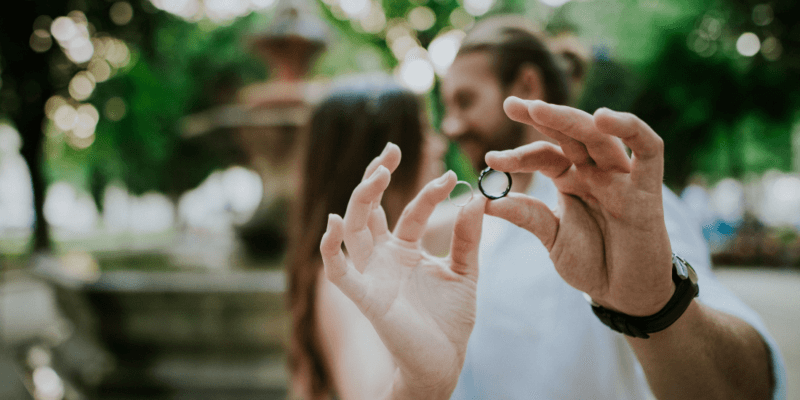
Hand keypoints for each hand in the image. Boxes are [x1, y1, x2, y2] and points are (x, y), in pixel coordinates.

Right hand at [320, 144, 485, 397]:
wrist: (444, 361)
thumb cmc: (450, 320)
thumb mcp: (464, 272)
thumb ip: (466, 237)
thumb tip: (478, 198)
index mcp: (405, 248)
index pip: (411, 209)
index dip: (429, 191)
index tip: (452, 176)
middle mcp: (383, 256)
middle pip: (369, 207)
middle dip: (376, 176)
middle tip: (391, 149)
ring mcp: (371, 273)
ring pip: (353, 227)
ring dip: (360, 199)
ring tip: (378, 173)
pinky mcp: (364, 295)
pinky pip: (337, 270)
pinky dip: (330, 248)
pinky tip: (335, 223)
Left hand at [484, 97, 673, 315]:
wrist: (625, 294)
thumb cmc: (591, 262)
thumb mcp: (551, 237)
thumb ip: (525, 215)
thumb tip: (484, 200)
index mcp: (570, 179)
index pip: (542, 155)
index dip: (516, 156)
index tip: (490, 159)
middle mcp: (594, 171)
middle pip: (569, 134)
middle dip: (541, 116)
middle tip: (511, 104)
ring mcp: (621, 177)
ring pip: (600, 136)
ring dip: (571, 120)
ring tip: (541, 110)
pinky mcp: (648, 188)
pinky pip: (649, 149)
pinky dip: (631, 128)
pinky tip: (605, 118)